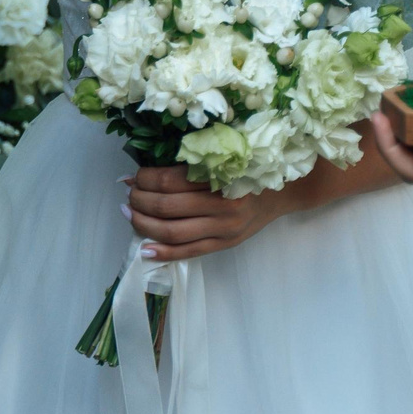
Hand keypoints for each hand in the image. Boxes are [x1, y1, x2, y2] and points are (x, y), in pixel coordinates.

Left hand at [124, 166, 299, 262]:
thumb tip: (143, 173)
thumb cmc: (248, 170)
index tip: (132, 176)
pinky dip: (163, 252)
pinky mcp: (224, 245)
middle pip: (166, 205)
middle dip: (139, 200)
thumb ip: (190, 165)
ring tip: (130, 214)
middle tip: (129, 194)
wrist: (283, 192)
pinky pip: (188, 252)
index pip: (169, 179)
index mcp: (218, 176)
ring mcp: (223, 228)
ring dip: (143, 224)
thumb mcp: (222, 161)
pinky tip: (145, 249)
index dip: (144, 178)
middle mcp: (221, 204)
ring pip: (172, 231)